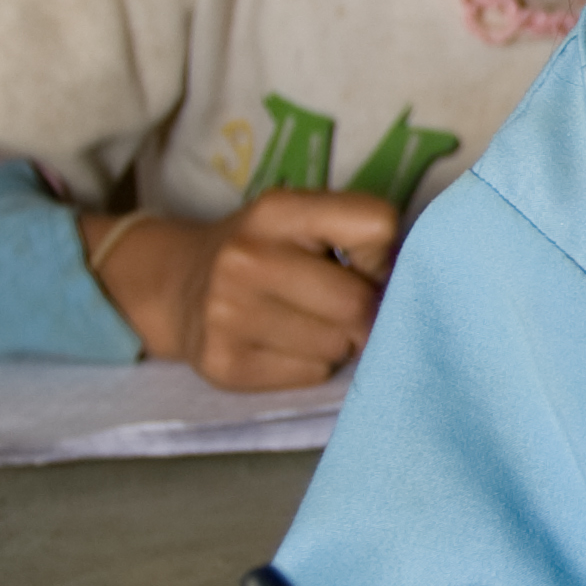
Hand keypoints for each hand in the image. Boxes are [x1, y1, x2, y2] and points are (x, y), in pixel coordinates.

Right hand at [82, 189, 397, 387]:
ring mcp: (228, 314)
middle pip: (359, 303)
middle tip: (341, 307)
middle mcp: (246, 259)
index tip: (366, 265)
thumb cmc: (262, 251)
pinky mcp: (224, 365)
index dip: (384, 254)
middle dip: (363, 312)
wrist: (175, 286)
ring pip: (339, 346)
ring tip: (306, 323)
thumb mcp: (301, 219)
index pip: (377, 225)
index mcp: (277, 211)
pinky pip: (312, 375)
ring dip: (339, 342)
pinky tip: (282, 345)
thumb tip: (411, 288)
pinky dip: (311, 366)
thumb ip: (358, 236)